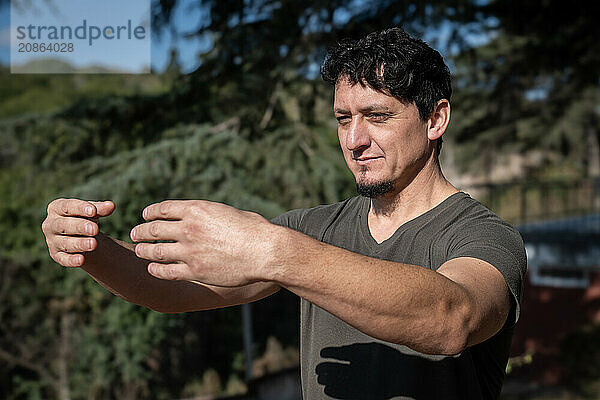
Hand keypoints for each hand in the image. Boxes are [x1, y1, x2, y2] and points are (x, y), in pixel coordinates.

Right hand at [42, 199, 115, 266]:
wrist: (79, 235)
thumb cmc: (84, 218)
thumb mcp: (91, 211)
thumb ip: (100, 208)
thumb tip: (111, 206)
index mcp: (56, 208)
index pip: (66, 207)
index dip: (80, 208)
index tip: (93, 211)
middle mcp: (50, 224)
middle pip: (63, 225)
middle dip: (79, 227)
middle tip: (94, 229)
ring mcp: (52, 241)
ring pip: (64, 243)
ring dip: (79, 244)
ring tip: (93, 244)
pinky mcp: (56, 255)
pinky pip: (63, 258)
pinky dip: (71, 260)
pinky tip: (81, 260)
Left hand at [130, 200, 276, 285]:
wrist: (265, 251)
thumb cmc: (254, 230)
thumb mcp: (228, 212)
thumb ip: (208, 214)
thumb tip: (200, 216)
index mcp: (197, 209)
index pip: (163, 209)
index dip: (150, 212)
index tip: (146, 216)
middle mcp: (189, 228)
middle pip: (154, 229)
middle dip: (141, 231)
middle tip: (135, 233)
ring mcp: (189, 251)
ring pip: (155, 251)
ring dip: (143, 250)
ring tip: (139, 251)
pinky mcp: (194, 272)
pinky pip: (166, 271)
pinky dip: (156, 270)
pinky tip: (153, 269)